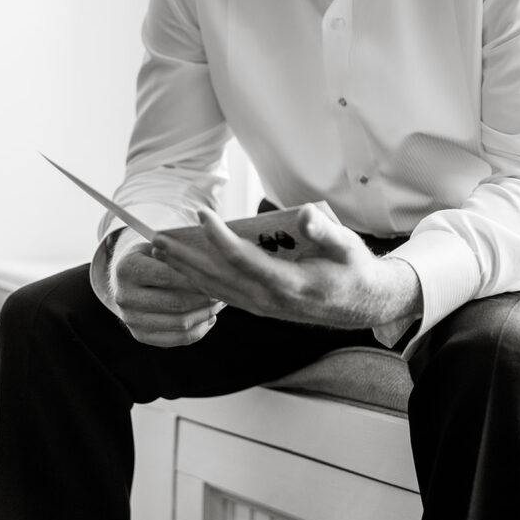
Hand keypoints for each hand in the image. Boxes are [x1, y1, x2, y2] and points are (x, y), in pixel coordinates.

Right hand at [110, 237, 225, 347]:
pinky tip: (210, 316)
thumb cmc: (152, 255)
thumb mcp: (159, 244)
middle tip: (224, 290)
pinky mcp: (140, 335)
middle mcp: (124, 297)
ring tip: (220, 303)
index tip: (217, 275)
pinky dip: (199, 329)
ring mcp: (130, 320)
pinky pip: (178, 339)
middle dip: (205, 298)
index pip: (167, 276)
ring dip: (206, 314)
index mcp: (127, 269)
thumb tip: (215, 259)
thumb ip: (179, 251)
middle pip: (175, 303)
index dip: (195, 278)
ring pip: (179, 324)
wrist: (127, 277)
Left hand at [152, 204, 421, 329]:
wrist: (361, 302)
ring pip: (215, 288)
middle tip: (157, 238)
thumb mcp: (347, 244)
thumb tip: (305, 216)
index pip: (244, 260)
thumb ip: (324, 230)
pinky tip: (183, 269)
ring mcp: (262, 306)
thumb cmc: (353, 268)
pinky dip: (198, 281)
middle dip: (185, 257)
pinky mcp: (259, 306)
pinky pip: (222, 294)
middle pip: (218, 277)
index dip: (219, 237)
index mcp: (289, 282)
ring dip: (185, 270)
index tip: (202, 213)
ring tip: (160, 251)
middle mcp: (269, 299)